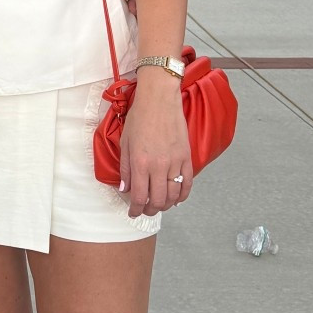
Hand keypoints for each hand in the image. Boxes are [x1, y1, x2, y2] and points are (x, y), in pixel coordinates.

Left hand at [120, 73, 191, 217]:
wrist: (159, 100)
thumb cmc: (140, 117)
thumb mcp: (125, 143)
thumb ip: (125, 169)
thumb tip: (125, 189)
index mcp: (140, 163)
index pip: (138, 196)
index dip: (135, 209)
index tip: (132, 212)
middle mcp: (158, 166)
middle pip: (157, 200)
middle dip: (150, 210)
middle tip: (145, 210)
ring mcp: (175, 162)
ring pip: (173, 195)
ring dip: (166, 205)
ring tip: (159, 205)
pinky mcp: (186, 157)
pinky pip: (187, 183)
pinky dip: (183, 195)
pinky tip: (177, 199)